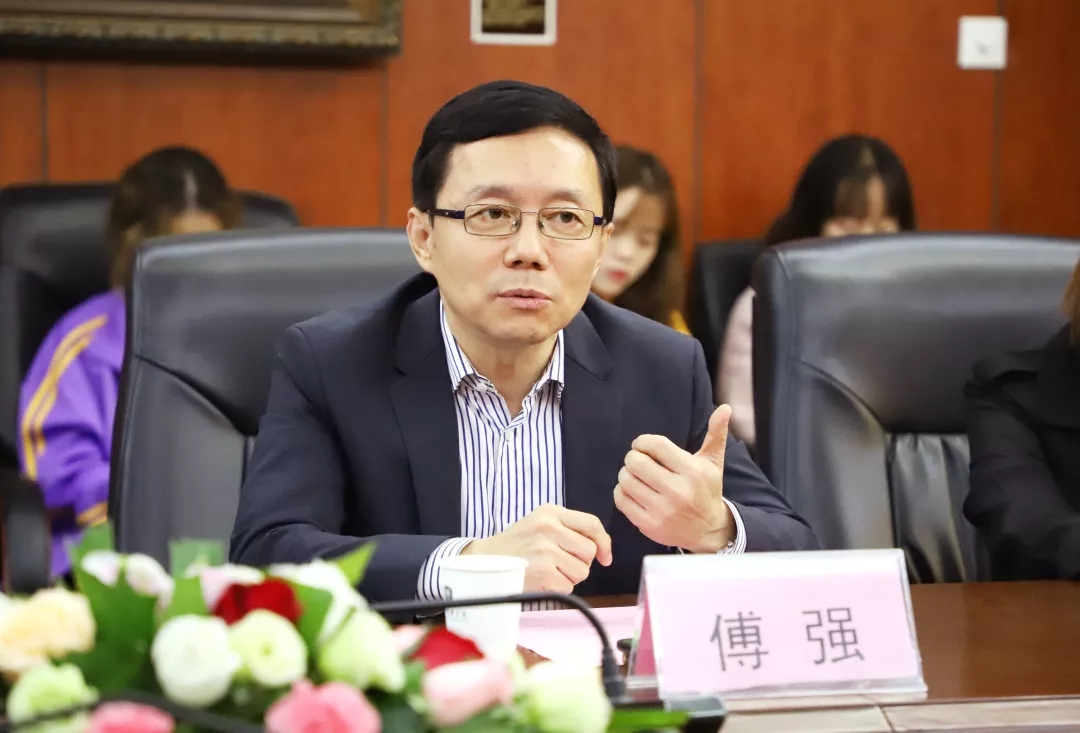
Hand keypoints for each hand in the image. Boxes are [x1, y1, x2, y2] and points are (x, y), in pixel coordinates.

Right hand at [461, 504, 612, 593]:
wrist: (483, 562)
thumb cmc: (516, 545)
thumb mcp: (540, 524)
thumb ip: (568, 529)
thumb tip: (602, 550)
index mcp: (550, 512)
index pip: (592, 524)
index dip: (604, 543)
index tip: (605, 557)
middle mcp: (548, 527)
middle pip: (589, 551)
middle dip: (580, 562)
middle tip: (559, 563)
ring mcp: (545, 550)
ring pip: (582, 571)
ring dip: (569, 576)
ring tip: (547, 570)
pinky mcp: (543, 573)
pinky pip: (569, 585)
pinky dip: (558, 588)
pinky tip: (541, 580)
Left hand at [614, 404, 734, 552]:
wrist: (708, 530)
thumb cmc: (707, 490)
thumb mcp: (713, 462)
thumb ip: (716, 434)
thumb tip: (725, 408)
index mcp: (692, 471)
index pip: (655, 445)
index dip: (643, 441)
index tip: (643, 445)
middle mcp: (678, 491)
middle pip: (635, 462)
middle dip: (633, 457)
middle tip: (638, 460)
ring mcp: (662, 510)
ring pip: (626, 480)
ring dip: (626, 474)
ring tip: (636, 475)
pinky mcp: (649, 525)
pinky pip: (621, 499)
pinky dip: (622, 491)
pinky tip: (633, 490)